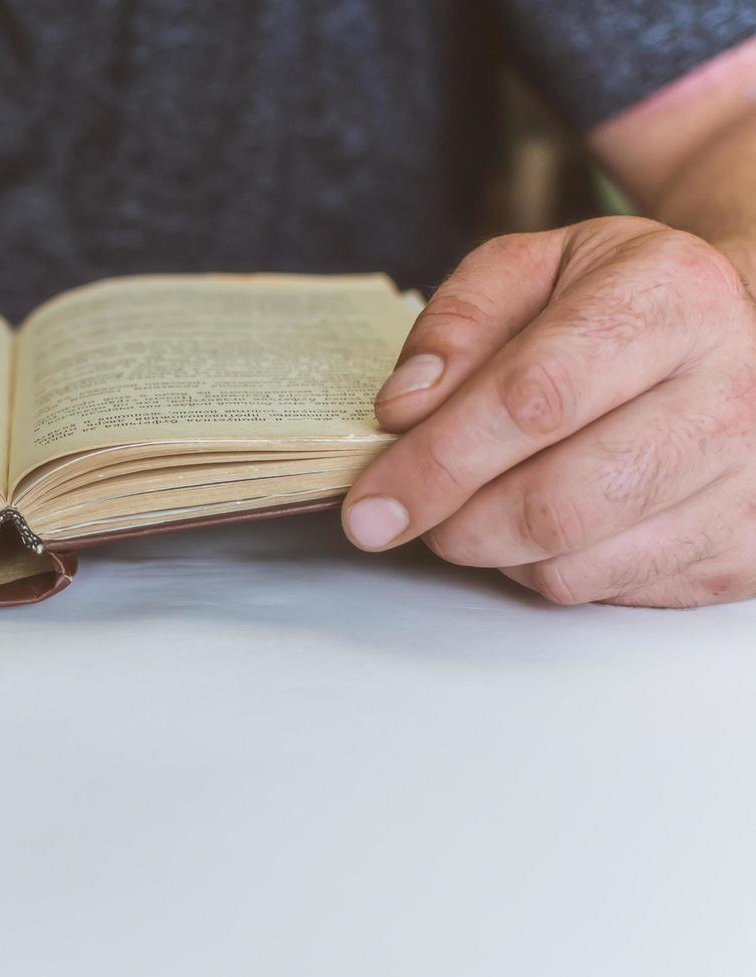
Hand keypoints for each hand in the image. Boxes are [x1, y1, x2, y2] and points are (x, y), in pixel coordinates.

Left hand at [343, 216, 755, 606]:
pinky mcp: (746, 553)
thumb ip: (458, 323)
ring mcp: (751, 481)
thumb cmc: (623, 301)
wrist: (741, 330)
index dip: (437, 463)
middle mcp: (732, 390)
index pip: (534, 401)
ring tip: (486, 499)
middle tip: (412, 512)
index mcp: (672, 298)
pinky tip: (551, 518)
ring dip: (497, 549)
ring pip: (577, 565)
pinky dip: (550, 567)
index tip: (372, 503)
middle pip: (557, 504)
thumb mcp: (534, 269)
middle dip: (456, 524)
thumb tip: (405, 409)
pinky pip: (610, 592)